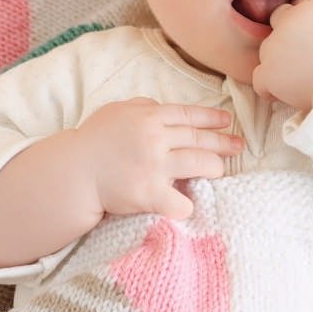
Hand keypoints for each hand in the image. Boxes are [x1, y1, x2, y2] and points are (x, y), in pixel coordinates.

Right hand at [77, 97, 242, 219]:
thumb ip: (141, 107)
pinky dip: (186, 205)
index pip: (189, 115)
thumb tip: (161, 106)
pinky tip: (187, 205)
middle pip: (200, 139)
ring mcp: (154, 165)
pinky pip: (180, 202)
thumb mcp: (116, 112)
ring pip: (200, 165)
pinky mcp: (150, 193)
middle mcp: (155, 138)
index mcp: (148, 117)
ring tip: (219, 171)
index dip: (212, 118)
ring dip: (214, 169)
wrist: (73, 172)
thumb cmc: (93, 142)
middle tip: (239, 146)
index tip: (227, 121)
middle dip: (223, 143)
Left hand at [252, 0, 312, 111]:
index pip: (292, 10)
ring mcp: (276, 46)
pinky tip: (283, 94)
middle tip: (304, 60)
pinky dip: (269, 88)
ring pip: (267, 53)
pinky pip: (259, 80)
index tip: (309, 41)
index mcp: (310, 6)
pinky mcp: (270, 72)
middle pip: (277, 28)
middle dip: (287, 42)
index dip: (299, 26)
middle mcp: (289, 21)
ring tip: (300, 78)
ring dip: (279, 64)